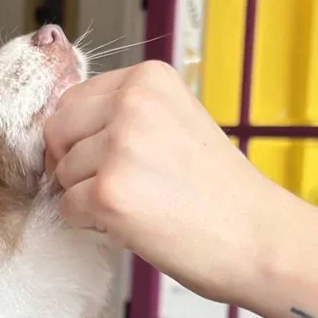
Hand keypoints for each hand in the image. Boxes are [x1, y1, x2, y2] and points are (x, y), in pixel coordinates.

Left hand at [43, 61, 300, 305]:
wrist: (260, 238)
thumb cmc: (221, 192)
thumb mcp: (176, 124)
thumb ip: (125, 116)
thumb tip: (61, 132)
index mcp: (149, 79)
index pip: (73, 99)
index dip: (81, 137)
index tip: (115, 160)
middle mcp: (132, 103)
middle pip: (57, 130)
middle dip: (75, 163)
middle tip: (120, 187)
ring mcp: (120, 146)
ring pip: (62, 173)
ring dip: (89, 197)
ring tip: (142, 206)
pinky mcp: (110, 193)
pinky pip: (68, 208)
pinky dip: (93, 224)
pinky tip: (136, 224)